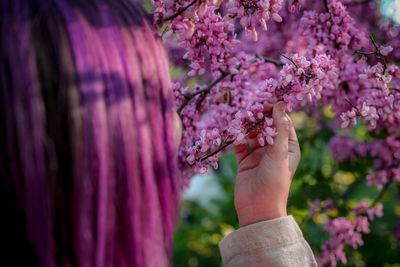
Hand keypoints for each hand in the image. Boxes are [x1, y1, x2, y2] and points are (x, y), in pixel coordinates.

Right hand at [233, 102, 300, 225]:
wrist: (258, 208)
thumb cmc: (275, 181)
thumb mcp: (280, 152)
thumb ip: (279, 127)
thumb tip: (280, 103)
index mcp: (288, 147)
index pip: (282, 123)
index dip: (274, 111)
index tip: (264, 103)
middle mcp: (273, 149)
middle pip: (265, 127)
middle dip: (257, 118)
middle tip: (249, 110)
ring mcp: (258, 155)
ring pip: (251, 134)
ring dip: (245, 127)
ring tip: (239, 120)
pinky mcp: (244, 162)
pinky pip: (239, 146)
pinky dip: (236, 139)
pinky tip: (233, 133)